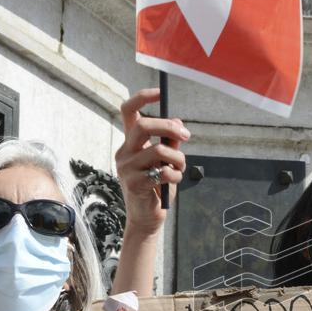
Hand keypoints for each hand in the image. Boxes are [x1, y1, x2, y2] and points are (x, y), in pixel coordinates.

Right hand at [115, 89, 189, 235]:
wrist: (147, 217)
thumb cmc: (156, 186)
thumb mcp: (166, 161)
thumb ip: (170, 143)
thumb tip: (178, 123)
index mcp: (131, 142)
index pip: (129, 110)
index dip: (143, 97)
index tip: (161, 93)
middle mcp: (124, 152)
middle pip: (143, 125)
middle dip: (169, 127)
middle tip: (186, 136)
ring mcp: (126, 168)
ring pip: (158, 150)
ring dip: (178, 159)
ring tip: (180, 168)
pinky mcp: (134, 184)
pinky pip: (162, 172)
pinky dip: (175, 175)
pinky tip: (173, 181)